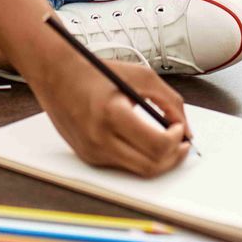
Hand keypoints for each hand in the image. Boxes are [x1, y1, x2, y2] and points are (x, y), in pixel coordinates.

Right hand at [26, 46, 191, 176]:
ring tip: (165, 141)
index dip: (177, 140)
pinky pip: (121, 165)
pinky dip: (137, 155)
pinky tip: (140, 139)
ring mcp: (92, 151)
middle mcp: (99, 138)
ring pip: (137, 170)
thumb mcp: (139, 76)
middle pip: (150, 166)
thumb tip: (186, 127)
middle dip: (173, 156)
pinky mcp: (87, 156)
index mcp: (112, 114)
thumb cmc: (96, 71)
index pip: (157, 145)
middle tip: (181, 142)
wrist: (55, 73)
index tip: (180, 129)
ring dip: (157, 159)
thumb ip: (169, 100)